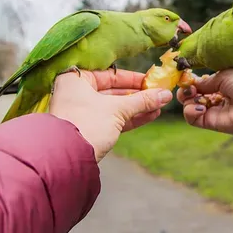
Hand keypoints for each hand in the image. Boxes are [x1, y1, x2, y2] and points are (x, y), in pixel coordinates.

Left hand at [50, 69, 172, 161]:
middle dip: (138, 95)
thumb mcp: (117, 109)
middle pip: (113, 91)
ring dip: (138, 107)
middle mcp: (76, 94)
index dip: (133, 78)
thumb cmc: (86, 124)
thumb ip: (142, 100)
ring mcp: (82, 113)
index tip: (151, 81)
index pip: (109, 75)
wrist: (68, 158)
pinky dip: (131, 118)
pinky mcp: (89, 129)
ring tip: (159, 106)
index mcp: (76, 80)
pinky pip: (113, 119)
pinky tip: (150, 115)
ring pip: (115, 107)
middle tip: (158, 94)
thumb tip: (165, 94)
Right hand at [177, 69, 232, 134]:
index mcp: (225, 85)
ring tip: (193, 95)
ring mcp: (216, 112)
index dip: (192, 81)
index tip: (186, 76)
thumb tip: (191, 84)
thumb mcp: (225, 75)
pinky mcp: (213, 124)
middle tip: (188, 87)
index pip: (201, 85)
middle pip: (194, 97)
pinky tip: (199, 105)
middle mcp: (219, 99)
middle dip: (186, 91)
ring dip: (187, 100)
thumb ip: (206, 81)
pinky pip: (193, 119)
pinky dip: (190, 111)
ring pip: (190, 108)